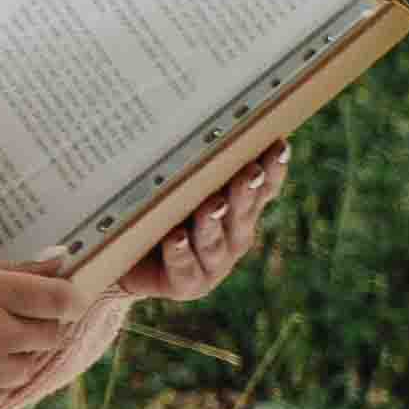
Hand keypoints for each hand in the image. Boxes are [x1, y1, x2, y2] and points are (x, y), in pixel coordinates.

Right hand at [0, 257, 84, 408]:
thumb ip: (10, 270)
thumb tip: (62, 261)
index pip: (61, 299)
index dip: (70, 299)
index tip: (65, 300)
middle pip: (54, 334)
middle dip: (42, 326)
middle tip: (10, 320)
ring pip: (33, 365)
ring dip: (19, 355)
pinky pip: (10, 391)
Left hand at [113, 144, 286, 307]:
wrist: (130, 263)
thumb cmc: (160, 216)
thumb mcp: (181, 189)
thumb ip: (199, 169)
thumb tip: (206, 123)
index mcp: (241, 211)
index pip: (264, 188)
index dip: (273, 170)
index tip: (278, 146)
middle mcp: (234, 237)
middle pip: (243, 213)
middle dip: (246, 192)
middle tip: (249, 172)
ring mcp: (214, 264)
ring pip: (215, 241)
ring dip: (213, 222)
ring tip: (212, 205)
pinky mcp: (188, 284)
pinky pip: (184, 267)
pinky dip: (180, 252)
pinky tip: (175, 237)